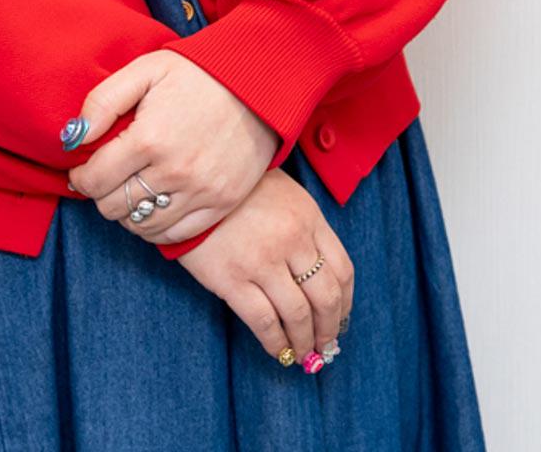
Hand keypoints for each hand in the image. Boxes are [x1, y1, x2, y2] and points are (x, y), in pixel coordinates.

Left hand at [66, 48, 277, 244]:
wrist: (261, 84)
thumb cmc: (199, 74)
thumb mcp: (146, 70)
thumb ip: (102, 101)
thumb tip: (72, 138)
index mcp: (149, 138)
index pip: (94, 181)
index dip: (81, 178)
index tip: (84, 170)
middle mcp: (174, 172)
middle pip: (112, 207)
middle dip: (101, 194)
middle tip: (108, 179)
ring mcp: (200, 192)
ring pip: (140, 226)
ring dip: (127, 212)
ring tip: (131, 191)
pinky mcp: (221, 203)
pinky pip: (174, 235)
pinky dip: (155, 227)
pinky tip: (154, 206)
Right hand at [178, 169, 354, 370]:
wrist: (194, 184)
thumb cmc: (241, 191)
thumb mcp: (286, 196)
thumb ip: (306, 230)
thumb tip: (321, 274)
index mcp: (310, 219)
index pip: (342, 270)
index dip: (346, 302)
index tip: (342, 319)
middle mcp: (292, 241)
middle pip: (325, 297)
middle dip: (329, 329)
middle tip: (326, 347)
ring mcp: (263, 262)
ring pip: (297, 314)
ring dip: (305, 341)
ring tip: (304, 356)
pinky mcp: (232, 280)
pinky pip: (263, 321)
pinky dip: (276, 343)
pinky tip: (279, 352)